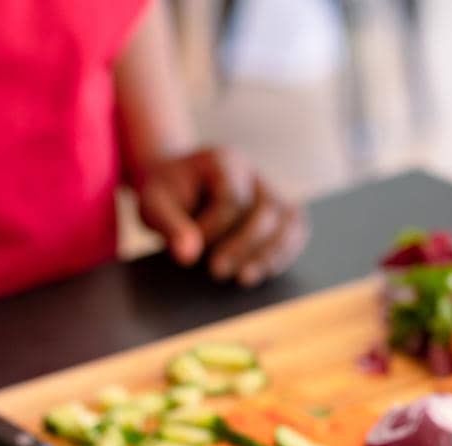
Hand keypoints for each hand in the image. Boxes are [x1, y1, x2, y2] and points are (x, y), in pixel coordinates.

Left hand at [134, 148, 308, 286]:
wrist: (176, 185)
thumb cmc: (166, 195)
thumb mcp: (155, 205)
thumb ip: (171, 227)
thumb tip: (189, 256)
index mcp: (223, 161)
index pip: (231, 197)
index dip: (214, 228)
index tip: (191, 251)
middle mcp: (253, 173)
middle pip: (265, 208)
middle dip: (243, 245)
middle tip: (217, 272)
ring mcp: (270, 189)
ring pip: (288, 218)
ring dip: (270, 252)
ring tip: (244, 279)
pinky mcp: (278, 209)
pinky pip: (295, 228)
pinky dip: (285, 251)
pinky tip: (265, 272)